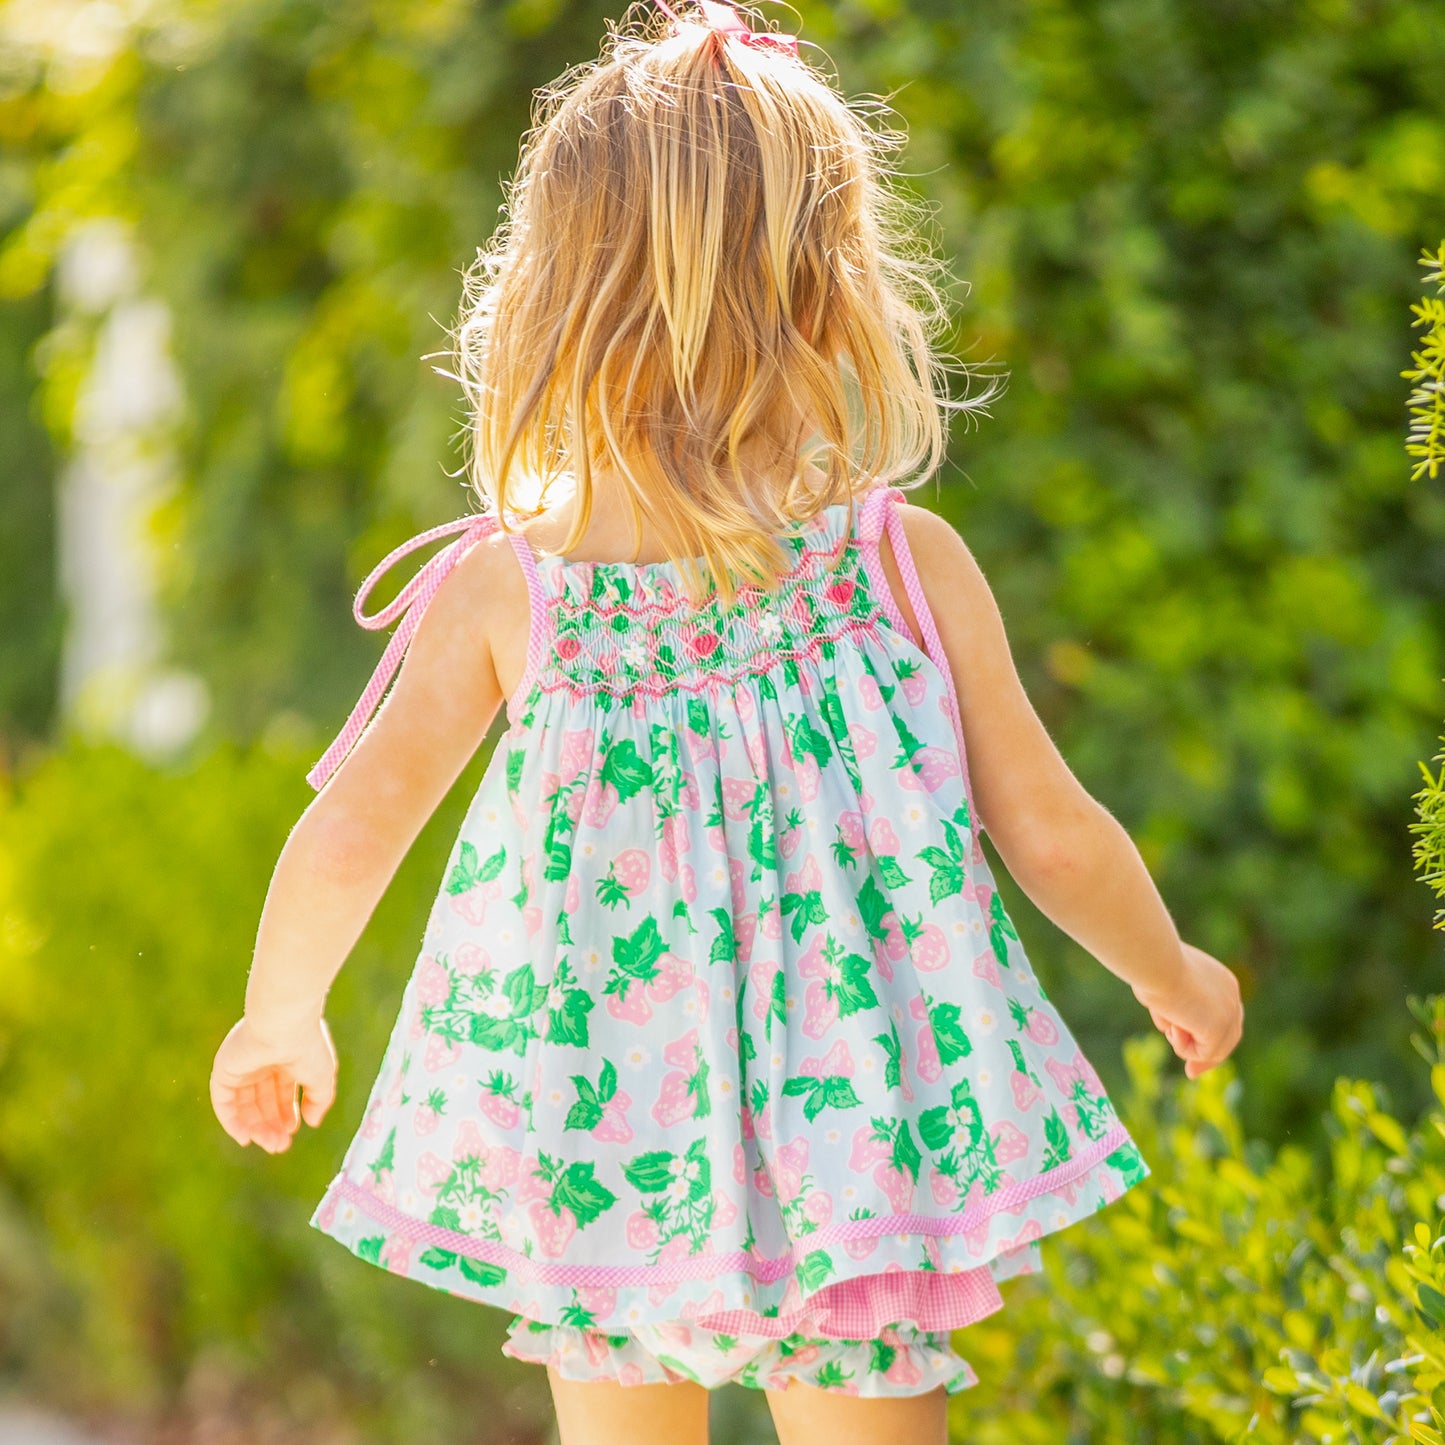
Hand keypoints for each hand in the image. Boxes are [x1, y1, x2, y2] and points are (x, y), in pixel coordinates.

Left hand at [210, 1014, 337, 1151]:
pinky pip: (224, 1102)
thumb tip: (312, 1122)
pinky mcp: (224, 1070)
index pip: (280, 1093)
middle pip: (261, 1103)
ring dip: (256, 1128)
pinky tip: (245, 1138)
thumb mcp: (321, 1077)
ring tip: (271, 1144)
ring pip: (244, 1106)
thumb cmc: (308, 1046)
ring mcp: (241, 1067)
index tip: (291, 1131)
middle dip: (271, 1125)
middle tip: (280, 1146)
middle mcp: (261, 1063)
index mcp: (284, 1059)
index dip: (285, 1114)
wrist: (284, 1024)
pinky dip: (232, 1122)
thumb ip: (318, 1100)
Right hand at [1132, 943, 1242, 1079]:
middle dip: (1207, 1057)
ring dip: (1183, 1042)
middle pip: (1228, 1038)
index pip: (1224, 1017)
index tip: (1193, 1051)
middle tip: (1190, 1073)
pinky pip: (1201, 1053)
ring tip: (1167, 1020)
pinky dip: (1182, 1046)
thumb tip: (1171, 1023)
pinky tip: (1172, 1024)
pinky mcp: (1218, 1029)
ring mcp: (1228, 1013)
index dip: (1208, 1036)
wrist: (1154, 962)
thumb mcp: (1166, 985)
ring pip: (1211, 1048)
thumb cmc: (1150, 966)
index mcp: (1222, 981)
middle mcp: (1232, 996)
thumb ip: (1178, 1004)